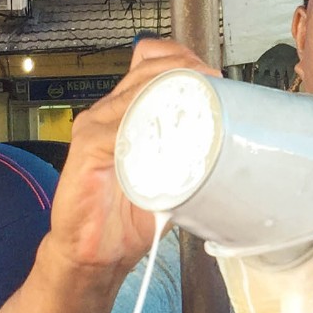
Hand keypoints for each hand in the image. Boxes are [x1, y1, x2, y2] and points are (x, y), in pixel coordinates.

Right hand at [46, 37, 215, 275]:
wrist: (96, 252)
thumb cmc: (131, 214)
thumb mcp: (170, 173)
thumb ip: (187, 147)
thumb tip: (227, 131)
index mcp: (126, 110)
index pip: (152, 61)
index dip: (184, 61)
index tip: (213, 76)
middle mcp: (108, 111)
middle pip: (148, 69)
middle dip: (186, 72)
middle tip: (214, 86)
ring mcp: (94, 126)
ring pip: (137, 92)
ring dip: (171, 96)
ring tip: (199, 106)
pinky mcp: (85, 147)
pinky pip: (118, 126)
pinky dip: (146, 126)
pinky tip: (166, 137)